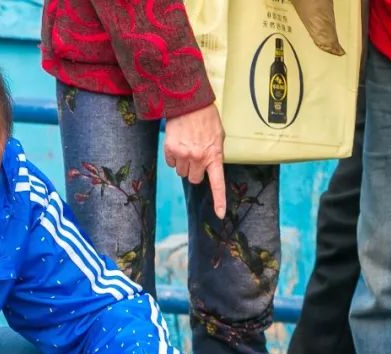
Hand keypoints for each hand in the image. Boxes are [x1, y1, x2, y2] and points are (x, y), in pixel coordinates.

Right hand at [164, 104, 226, 218]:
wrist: (189, 102)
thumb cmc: (206, 119)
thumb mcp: (218, 136)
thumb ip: (215, 154)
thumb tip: (210, 168)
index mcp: (214, 155)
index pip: (217, 183)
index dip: (219, 200)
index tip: (220, 214)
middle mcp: (198, 158)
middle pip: (193, 179)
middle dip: (194, 171)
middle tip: (195, 156)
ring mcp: (183, 155)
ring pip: (180, 172)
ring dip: (183, 164)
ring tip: (186, 147)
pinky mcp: (170, 150)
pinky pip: (170, 163)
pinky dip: (173, 157)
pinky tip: (178, 144)